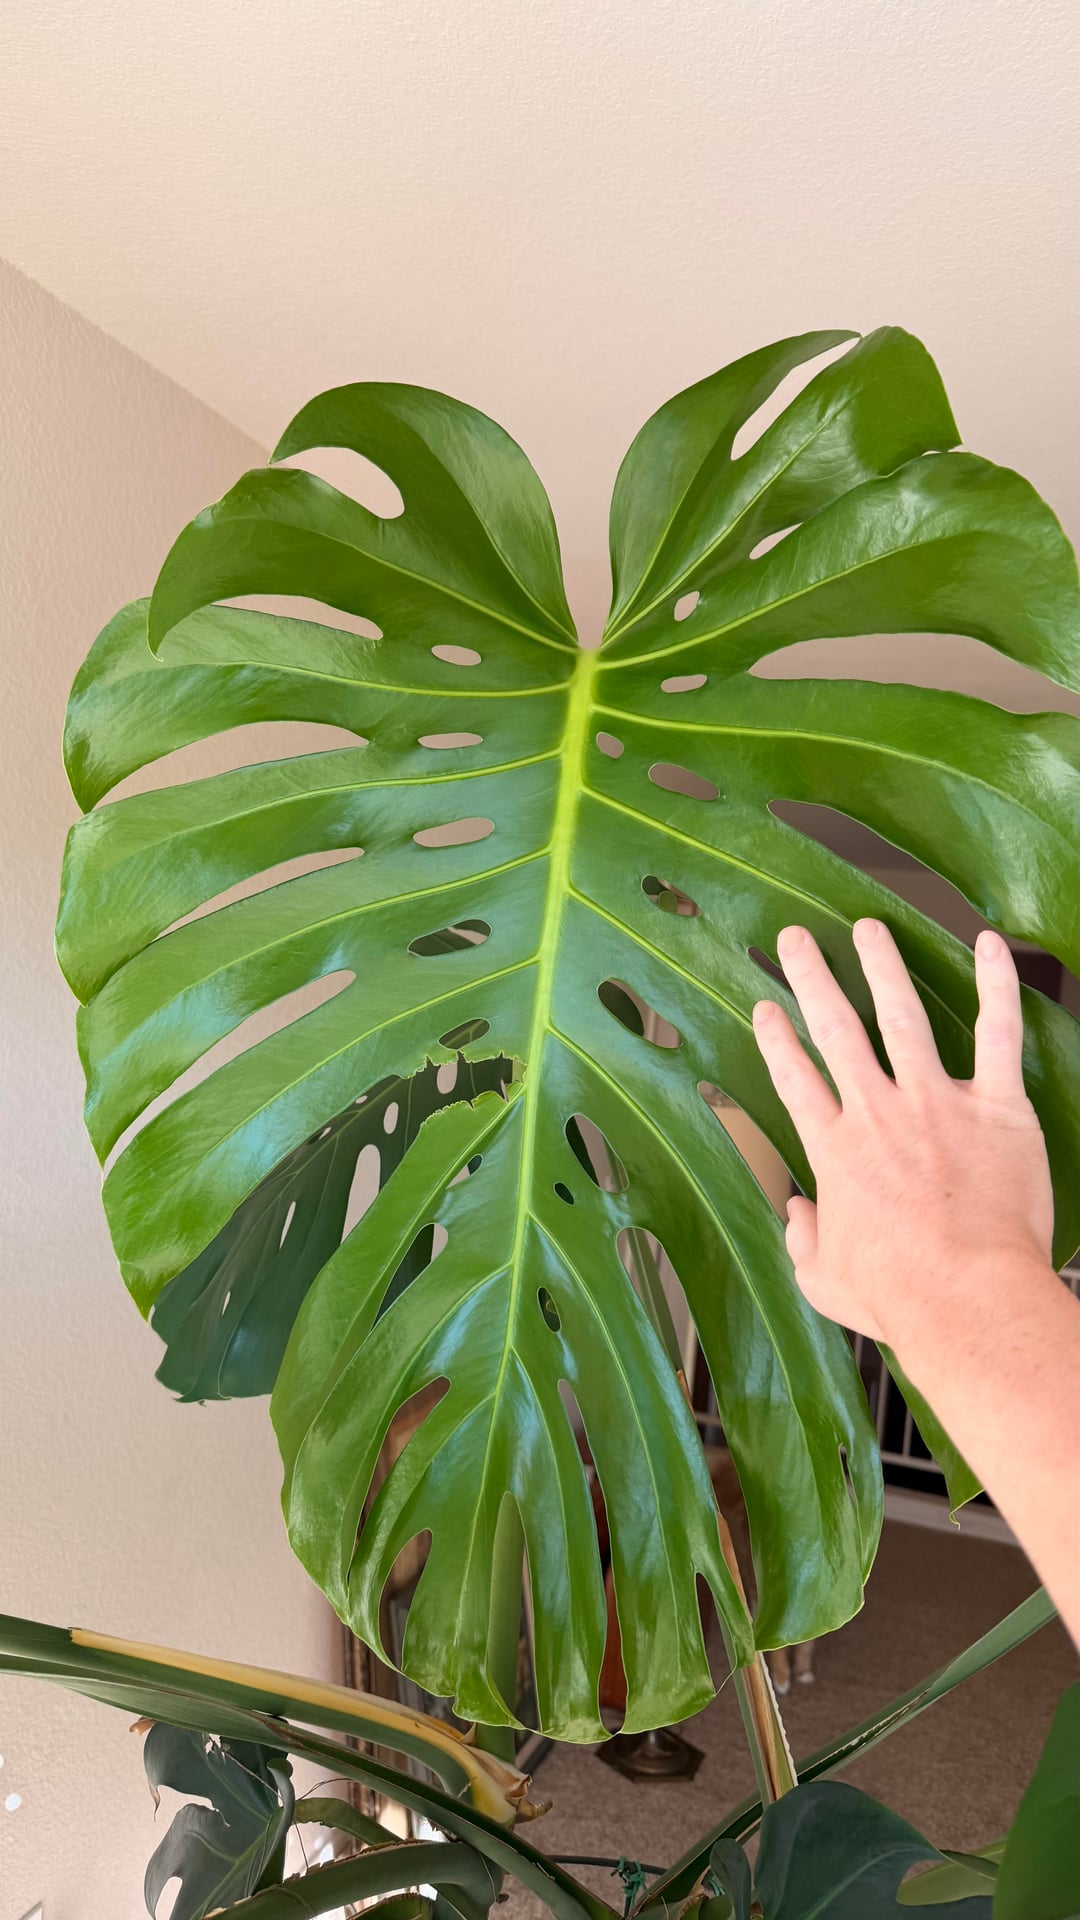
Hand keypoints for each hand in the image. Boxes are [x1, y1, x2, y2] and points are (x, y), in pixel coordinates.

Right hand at [750, 920, 1055, 1354]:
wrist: (966, 1299)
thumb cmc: (899, 1299)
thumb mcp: (823, 1280)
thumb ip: (802, 1240)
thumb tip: (796, 1216)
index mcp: (835, 1150)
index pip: (794, 1077)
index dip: (776, 1037)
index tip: (766, 1007)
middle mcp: (878, 1113)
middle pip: (836, 1029)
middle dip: (812, 976)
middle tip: (796, 938)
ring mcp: (937, 1103)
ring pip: (903, 1016)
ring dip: (882, 966)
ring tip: (868, 927)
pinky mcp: (996, 1108)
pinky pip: (998, 1034)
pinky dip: (997, 985)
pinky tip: (990, 945)